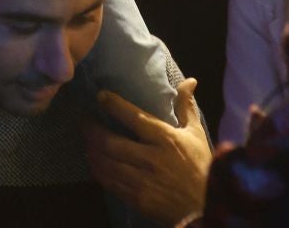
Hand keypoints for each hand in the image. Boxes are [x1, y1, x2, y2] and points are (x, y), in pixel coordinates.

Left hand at [83, 78, 210, 224]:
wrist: (204, 207)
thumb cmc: (200, 167)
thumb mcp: (196, 134)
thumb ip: (186, 107)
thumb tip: (190, 81)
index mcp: (165, 139)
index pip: (134, 117)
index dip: (113, 104)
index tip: (100, 96)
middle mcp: (151, 158)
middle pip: (110, 142)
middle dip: (91, 130)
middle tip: (84, 121)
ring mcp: (142, 180)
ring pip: (106, 162)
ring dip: (91, 150)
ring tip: (86, 141)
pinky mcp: (137, 198)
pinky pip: (109, 182)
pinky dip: (98, 170)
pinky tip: (95, 163)